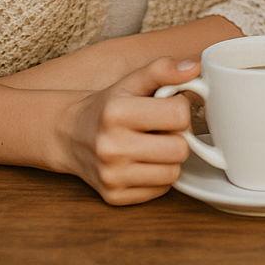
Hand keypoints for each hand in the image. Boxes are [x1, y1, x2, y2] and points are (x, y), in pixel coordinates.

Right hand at [56, 57, 199, 204]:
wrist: (69, 135)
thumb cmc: (108, 106)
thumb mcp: (132, 81)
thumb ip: (163, 70)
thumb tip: (194, 68)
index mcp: (116, 113)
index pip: (179, 115)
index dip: (180, 109)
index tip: (166, 108)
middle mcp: (111, 147)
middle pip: (180, 149)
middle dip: (177, 137)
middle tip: (161, 130)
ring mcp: (111, 176)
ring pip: (173, 173)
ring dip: (169, 159)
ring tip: (152, 146)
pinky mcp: (114, 197)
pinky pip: (160, 190)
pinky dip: (158, 177)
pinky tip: (143, 162)